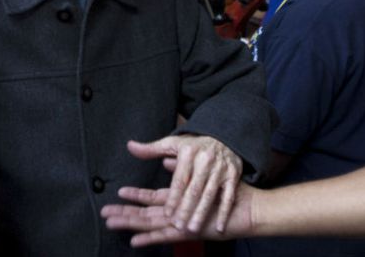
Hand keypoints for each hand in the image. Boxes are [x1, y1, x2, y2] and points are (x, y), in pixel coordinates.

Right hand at [102, 181, 255, 246]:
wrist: (246, 208)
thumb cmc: (226, 192)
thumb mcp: (203, 174)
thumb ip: (184, 167)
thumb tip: (169, 161)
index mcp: (180, 201)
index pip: (151, 200)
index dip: (134, 198)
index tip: (117, 195)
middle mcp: (177, 215)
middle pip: (145, 214)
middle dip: (124, 213)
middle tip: (104, 214)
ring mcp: (180, 224)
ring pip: (149, 225)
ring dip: (130, 225)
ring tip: (111, 223)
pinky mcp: (187, 231)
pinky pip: (165, 236)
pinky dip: (149, 239)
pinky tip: (135, 240)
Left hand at [123, 135, 242, 232]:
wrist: (225, 136)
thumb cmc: (195, 145)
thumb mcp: (173, 144)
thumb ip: (151, 149)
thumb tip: (130, 147)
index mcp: (189, 153)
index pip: (180, 179)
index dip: (173, 196)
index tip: (167, 213)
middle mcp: (206, 160)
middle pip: (194, 189)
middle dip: (186, 209)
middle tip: (178, 226)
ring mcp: (221, 169)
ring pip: (210, 194)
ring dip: (202, 213)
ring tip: (193, 229)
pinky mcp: (234, 174)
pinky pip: (228, 196)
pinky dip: (224, 212)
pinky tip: (219, 227)